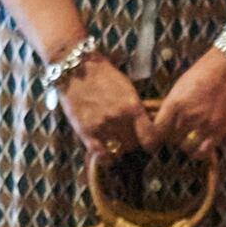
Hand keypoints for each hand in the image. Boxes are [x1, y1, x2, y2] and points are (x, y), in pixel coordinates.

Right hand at [54, 51, 152, 166]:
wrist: (74, 68)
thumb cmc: (102, 74)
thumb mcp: (125, 86)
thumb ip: (135, 106)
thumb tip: (145, 122)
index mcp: (132, 106)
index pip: (150, 137)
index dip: (151, 142)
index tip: (148, 142)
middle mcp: (119, 118)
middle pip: (133, 144)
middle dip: (132, 142)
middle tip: (127, 136)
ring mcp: (102, 126)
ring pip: (118, 150)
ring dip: (119, 148)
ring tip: (115, 141)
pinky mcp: (85, 131)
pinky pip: (100, 154)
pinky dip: (105, 158)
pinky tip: (106, 156)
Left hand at [152, 39, 225, 159]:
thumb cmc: (206, 71)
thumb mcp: (181, 85)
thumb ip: (173, 104)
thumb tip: (165, 119)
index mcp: (175, 103)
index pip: (157, 130)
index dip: (155, 135)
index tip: (157, 136)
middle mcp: (188, 116)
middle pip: (171, 139)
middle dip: (172, 137)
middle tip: (176, 132)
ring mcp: (205, 124)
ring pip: (186, 147)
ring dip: (185, 144)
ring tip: (188, 138)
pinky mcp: (220, 129)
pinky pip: (204, 151)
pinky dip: (199, 152)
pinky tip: (199, 147)